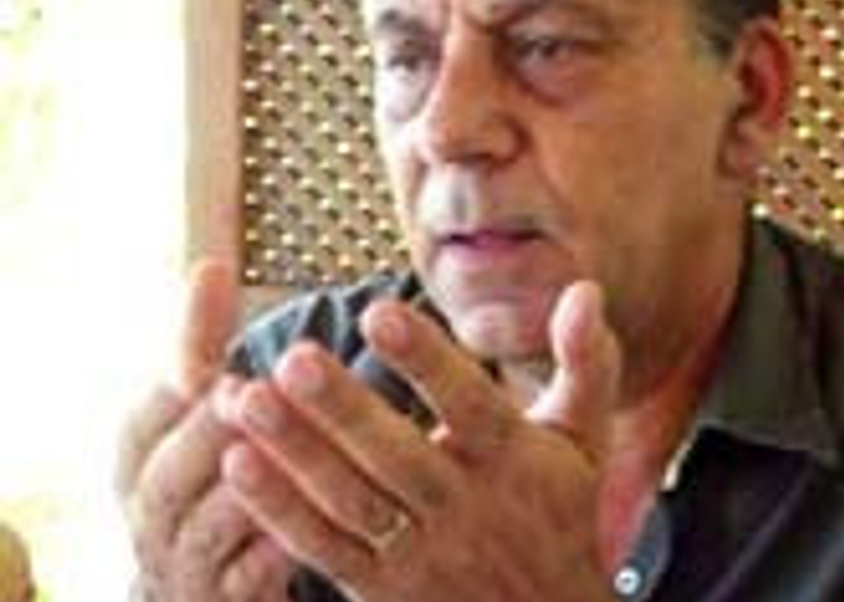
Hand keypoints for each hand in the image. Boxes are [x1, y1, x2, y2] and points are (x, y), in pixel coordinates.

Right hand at [116, 261, 291, 600]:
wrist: (206, 579)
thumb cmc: (209, 474)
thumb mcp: (199, 413)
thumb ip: (203, 346)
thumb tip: (212, 266)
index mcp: (140, 452)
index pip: (150, 408)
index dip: (182, 373)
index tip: (215, 357)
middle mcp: (151, 507)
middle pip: (171, 469)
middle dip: (212, 430)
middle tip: (254, 395)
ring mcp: (184, 559)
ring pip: (212, 524)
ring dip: (252, 487)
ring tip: (291, 453)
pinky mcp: (225, 599)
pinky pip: (246, 579)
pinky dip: (274, 553)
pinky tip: (310, 526)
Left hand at [217, 281, 621, 601]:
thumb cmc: (561, 513)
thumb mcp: (584, 439)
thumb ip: (586, 362)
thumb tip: (584, 289)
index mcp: (516, 461)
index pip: (470, 405)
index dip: (425, 361)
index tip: (379, 312)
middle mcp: (467, 508)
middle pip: (397, 455)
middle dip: (343, 407)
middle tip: (293, 354)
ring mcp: (422, 554)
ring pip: (351, 500)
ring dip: (295, 451)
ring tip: (246, 398)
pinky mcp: (383, 589)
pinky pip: (325, 549)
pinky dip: (281, 511)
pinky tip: (239, 463)